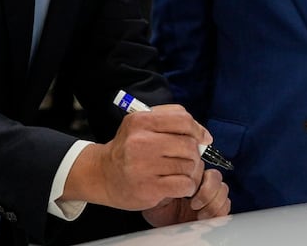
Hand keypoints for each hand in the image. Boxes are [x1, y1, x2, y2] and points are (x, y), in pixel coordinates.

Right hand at [64, 105, 207, 211]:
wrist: (102, 175)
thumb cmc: (128, 149)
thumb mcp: (140, 126)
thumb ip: (170, 122)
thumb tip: (204, 136)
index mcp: (141, 121)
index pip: (182, 119)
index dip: (198, 129)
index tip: (203, 138)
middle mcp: (141, 141)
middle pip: (188, 144)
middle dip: (194, 153)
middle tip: (186, 159)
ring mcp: (144, 166)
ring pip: (188, 165)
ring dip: (190, 171)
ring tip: (178, 173)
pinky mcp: (149, 188)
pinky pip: (184, 184)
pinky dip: (187, 186)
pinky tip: (178, 185)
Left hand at [142, 168, 230, 226]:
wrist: (160, 223)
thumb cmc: (157, 206)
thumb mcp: (158, 189)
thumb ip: (168, 180)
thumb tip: (180, 174)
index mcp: (188, 174)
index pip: (202, 165)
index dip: (198, 178)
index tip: (187, 191)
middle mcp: (201, 182)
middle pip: (216, 177)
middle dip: (206, 192)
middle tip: (193, 204)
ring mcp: (209, 196)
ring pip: (223, 190)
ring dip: (212, 204)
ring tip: (199, 214)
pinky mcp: (215, 210)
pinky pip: (226, 206)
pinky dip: (218, 212)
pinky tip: (203, 218)